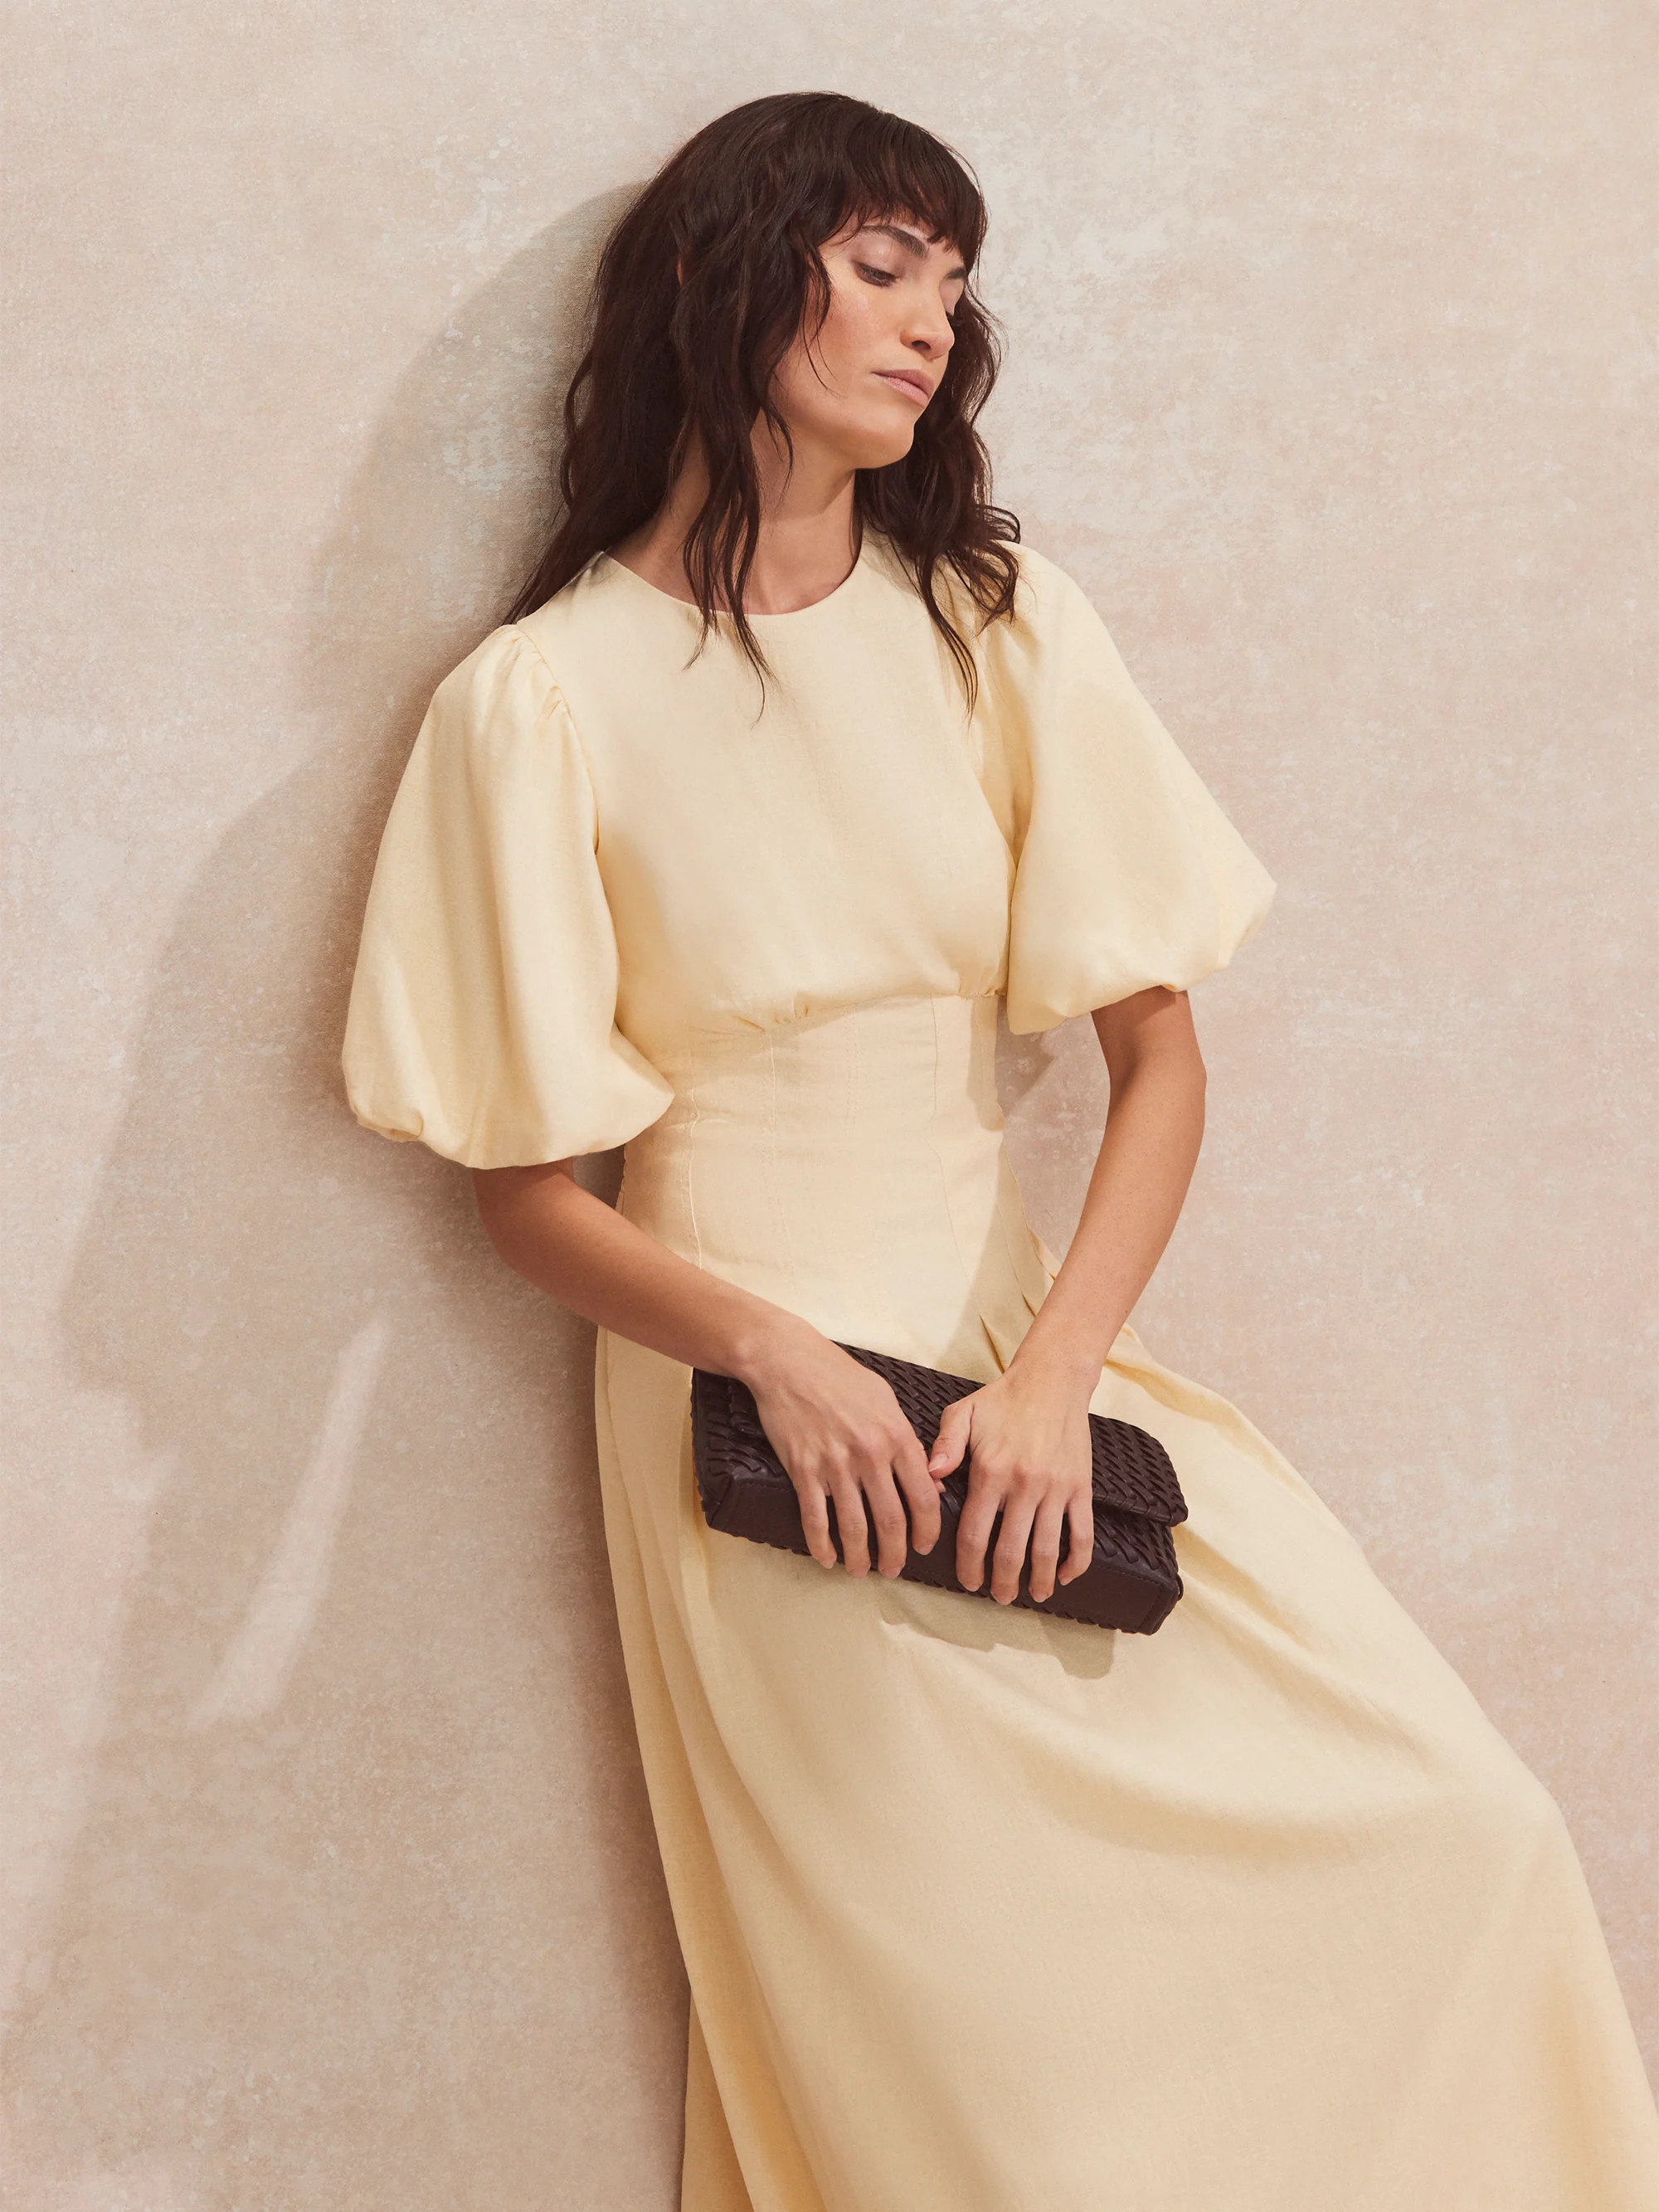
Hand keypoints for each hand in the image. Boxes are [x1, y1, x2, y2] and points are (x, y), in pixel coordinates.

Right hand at [743, 1322, 942, 1576]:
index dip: (927, 1530)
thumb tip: (930, 1481)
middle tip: (893, 1569)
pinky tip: (826, 1558)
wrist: (789, 1362)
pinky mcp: (803, 1469)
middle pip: (891, 1520)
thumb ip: (909, 1441)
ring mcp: (835, 1464)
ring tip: (861, 1570)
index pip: (922, 1497)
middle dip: (894, 1554)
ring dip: (859, 1556)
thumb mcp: (887, 1401)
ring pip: (854, 1526)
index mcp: (897, 1436)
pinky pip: (815, 1518)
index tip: (924, 1547)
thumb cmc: (841, 1376)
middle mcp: (870, 1454)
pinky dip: (821, 1544)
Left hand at [926, 1361, 1095, 1602]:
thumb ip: (944, 1445)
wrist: (1052, 1381)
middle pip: (1011, 1550)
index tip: (968, 1582)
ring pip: (1047, 1549)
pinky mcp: (1081, 1488)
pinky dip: (1076, 1561)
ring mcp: (1056, 1489)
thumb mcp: (963, 1413)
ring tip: (1031, 1595)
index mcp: (991, 1472)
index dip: (970, 1564)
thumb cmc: (1003, 1400)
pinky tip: (1065, 1576)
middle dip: (1003, 1582)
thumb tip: (930, 1476)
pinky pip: (1082, 1533)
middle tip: (998, 1597)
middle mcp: (1024, 1486)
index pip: (976, 1533)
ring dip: (1038, 1579)